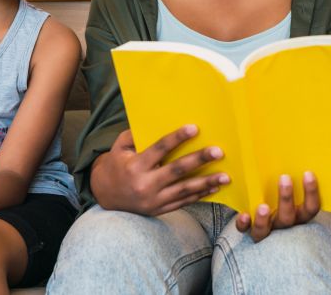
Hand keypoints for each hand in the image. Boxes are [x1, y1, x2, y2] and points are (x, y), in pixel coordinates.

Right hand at [91, 126, 229, 215]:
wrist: (105, 196)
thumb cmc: (116, 165)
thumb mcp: (119, 147)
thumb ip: (135, 135)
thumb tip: (158, 121)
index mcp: (135, 166)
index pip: (159, 149)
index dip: (177, 138)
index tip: (194, 128)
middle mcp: (145, 184)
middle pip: (176, 170)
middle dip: (199, 160)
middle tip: (219, 152)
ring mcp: (153, 200)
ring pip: (184, 190)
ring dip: (207, 182)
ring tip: (226, 176)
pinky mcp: (159, 210)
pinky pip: (183, 202)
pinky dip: (200, 195)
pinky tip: (214, 188)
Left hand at [235, 171, 319, 241]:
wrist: (261, 210)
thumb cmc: (279, 193)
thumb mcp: (290, 186)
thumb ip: (293, 176)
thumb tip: (295, 146)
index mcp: (299, 214)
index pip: (311, 207)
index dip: (311, 192)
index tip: (308, 173)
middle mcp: (284, 223)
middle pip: (288, 218)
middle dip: (286, 198)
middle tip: (284, 177)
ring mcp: (266, 228)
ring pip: (266, 230)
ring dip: (264, 219)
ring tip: (263, 206)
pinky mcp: (249, 229)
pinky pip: (245, 230)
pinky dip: (244, 224)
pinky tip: (244, 214)